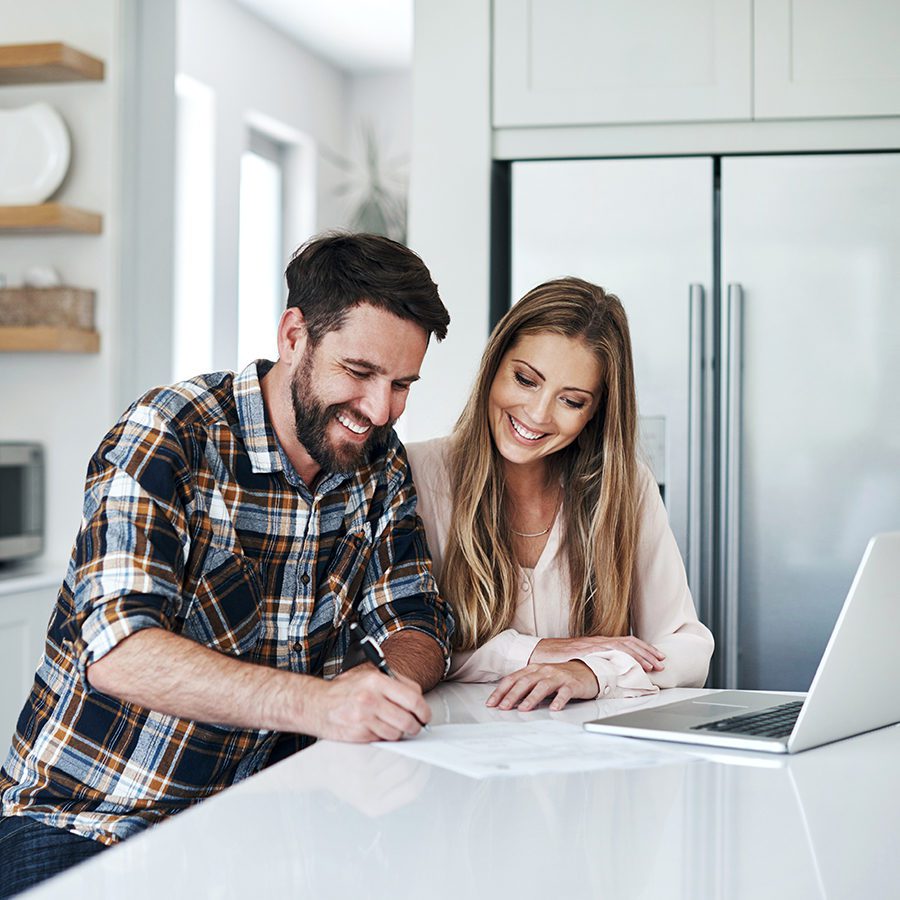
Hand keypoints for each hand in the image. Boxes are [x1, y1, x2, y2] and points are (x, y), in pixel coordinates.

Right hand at [304, 664, 431, 741]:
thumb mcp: (369, 675)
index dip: (424, 710)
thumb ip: (395, 682)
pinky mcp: (358, 734)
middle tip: (414, 725)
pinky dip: (383, 736)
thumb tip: (418, 697)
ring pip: (397, 733)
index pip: (413, 698)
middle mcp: (370, 699)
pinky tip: (376, 728)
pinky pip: (382, 740)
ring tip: (391, 724)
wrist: (316, 704)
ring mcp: (364, 718)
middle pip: (408, 720)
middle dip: (415, 725)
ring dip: (398, 732)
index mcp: (376, 681)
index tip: (425, 715)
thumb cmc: (344, 690)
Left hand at [485, 661, 598, 711]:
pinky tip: (554, 708)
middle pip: (525, 682)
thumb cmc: (560, 676)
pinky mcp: (572, 684)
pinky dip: (559, 700)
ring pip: (543, 686)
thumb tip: (507, 700)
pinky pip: (565, 692)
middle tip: (503, 707)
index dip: (501, 691)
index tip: (491, 703)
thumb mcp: (540, 678)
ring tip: (524, 708)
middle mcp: (544, 671)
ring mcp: (558, 677)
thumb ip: (525, 686)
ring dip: (532, 698)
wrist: (587, 670)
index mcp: (534, 669)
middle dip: (512, 695)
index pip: (513, 679)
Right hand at [529, 636, 665, 671]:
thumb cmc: (558, 658)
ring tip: (651, 667)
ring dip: (638, 657)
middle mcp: (598, 642)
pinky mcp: (584, 653)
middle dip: (647, 653)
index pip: (627, 641)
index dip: (644, 649)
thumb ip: (596, 661)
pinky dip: (619, 660)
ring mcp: (591, 646)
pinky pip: (605, 655)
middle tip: (661, 662)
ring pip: (621, 648)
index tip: (658, 657)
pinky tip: (629, 667)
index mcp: (599, 643)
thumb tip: (611, 670)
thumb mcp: (581, 658)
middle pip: (628, 643)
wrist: (538, 653)